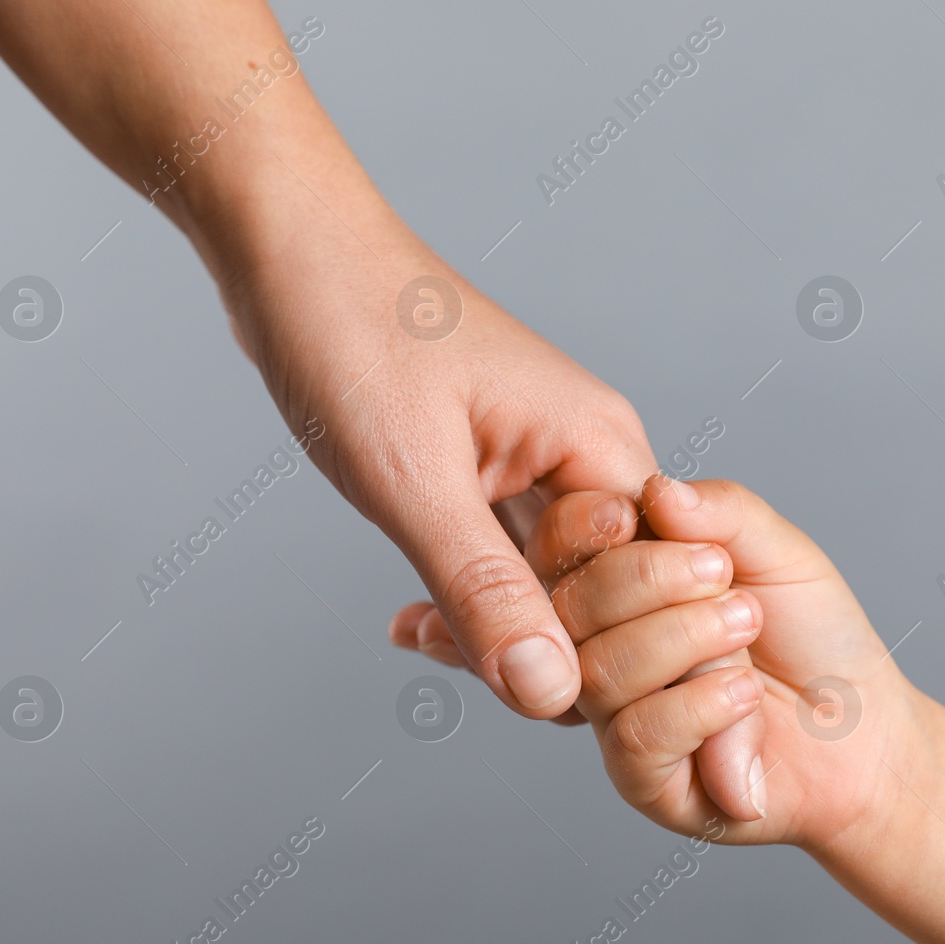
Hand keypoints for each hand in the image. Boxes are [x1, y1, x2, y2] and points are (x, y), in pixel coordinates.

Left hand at [219, 206, 655, 719]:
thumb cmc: (352, 331)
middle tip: (455, 660)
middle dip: (551, 647)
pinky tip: (419, 623)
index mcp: (600, 443)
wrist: (287, 248)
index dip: (609, 654)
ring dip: (505, 625)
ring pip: (558, 582)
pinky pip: (512, 557)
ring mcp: (543, 461)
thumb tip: (551, 695)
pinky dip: (475, 594)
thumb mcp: (412, 478)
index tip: (532, 693)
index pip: (657, 588)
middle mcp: (588, 452)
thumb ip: (485, 590)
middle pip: (614, 594)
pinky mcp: (496, 469)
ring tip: (426, 641)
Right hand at [530, 476, 924, 849]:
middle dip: (648, 580)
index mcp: (621, 584)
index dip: (584, 528)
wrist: (864, 729)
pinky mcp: (644, 780)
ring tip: (747, 629)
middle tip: (725, 579)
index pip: (560, 547)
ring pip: (600, 671)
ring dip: (685, 640)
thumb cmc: (817, 638)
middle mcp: (603, 647)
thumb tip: (656, 489)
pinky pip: (636, 735)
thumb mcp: (779, 553)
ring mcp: (617, 716)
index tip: (631, 517)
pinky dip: (698, 705)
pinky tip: (745, 695)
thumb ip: (721, 512)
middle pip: (568, 607)